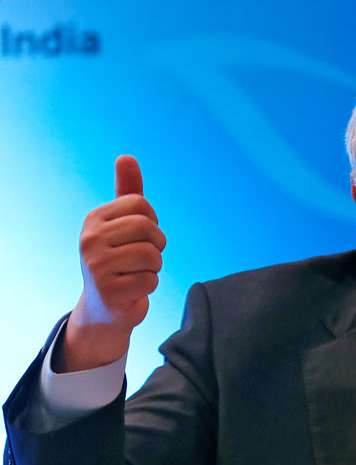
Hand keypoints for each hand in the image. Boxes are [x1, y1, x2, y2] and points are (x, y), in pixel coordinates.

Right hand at [57, 155, 166, 371]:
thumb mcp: (123, 223)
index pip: (141, 205)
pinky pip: (150, 280)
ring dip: (154, 267)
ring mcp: (95, 266)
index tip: (140, 236)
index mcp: (95, 219)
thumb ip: (128, 191)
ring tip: (136, 272)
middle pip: (148, 228)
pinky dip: (149, 285)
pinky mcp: (108, 291)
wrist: (106, 308)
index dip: (152, 222)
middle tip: (143, 257)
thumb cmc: (119, 259)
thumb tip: (126, 157)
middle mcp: (89, 239)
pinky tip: (132, 289)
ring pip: (152, 255)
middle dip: (156, 245)